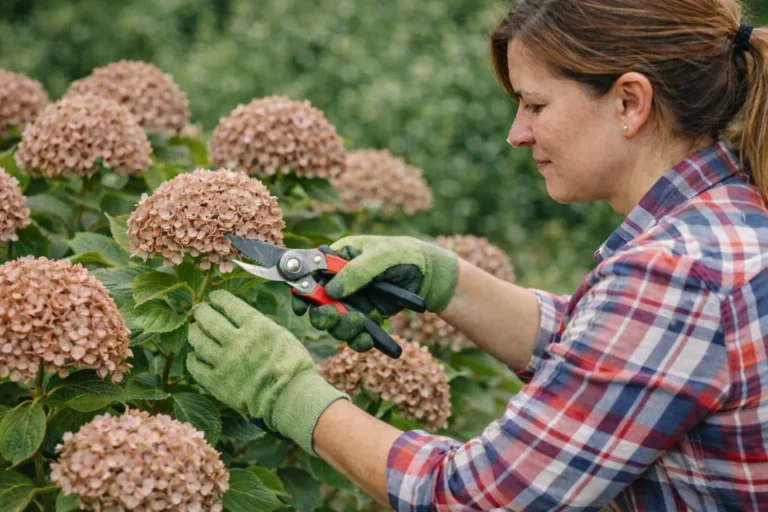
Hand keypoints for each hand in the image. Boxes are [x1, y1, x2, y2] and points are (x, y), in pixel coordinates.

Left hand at [186, 290, 347, 454]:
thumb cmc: (293, 366)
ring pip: (198, 340)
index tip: (214, 298)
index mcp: (256, 326)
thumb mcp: (282, 335)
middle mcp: (237, 341)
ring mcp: (225, 362)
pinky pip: (195, 366)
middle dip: (202, 311)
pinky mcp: (217, 382)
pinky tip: (195, 355)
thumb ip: (259, 325)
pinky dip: (192, 358)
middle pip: (209, 319)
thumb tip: (240, 319)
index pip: (228, 304)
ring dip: (194, 331)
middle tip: (200, 310)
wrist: (291, 398)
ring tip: (195, 328)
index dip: (218, 298)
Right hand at [292, 235, 457, 350]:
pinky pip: (354, 334)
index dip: (303, 290)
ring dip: (342, 329)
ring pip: (334, 323)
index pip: (310, 273)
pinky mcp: (365, 316)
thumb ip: (356, 272)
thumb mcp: (381, 256)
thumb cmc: (405, 255)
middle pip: (318, 304)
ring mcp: (352, 300)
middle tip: (335, 319)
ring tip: (360, 326)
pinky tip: (367, 340)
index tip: (303, 307)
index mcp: (339, 258)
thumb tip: (330, 291)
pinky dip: (358, 340)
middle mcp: (341, 281)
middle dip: (324, 315)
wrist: (430, 276)